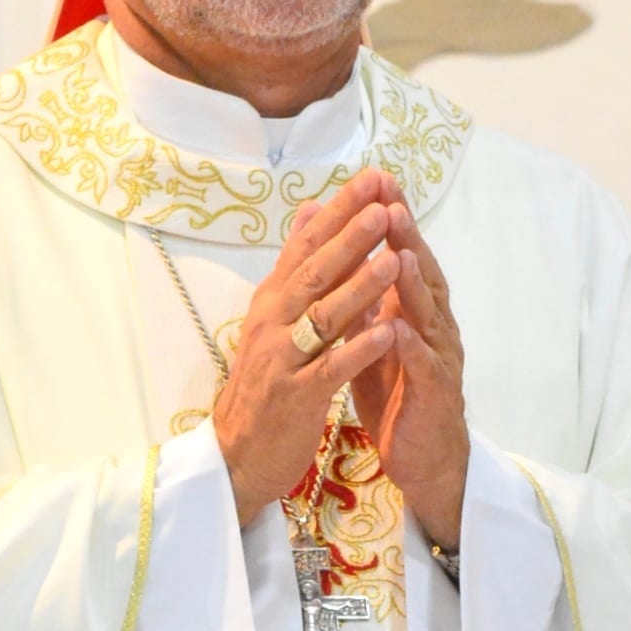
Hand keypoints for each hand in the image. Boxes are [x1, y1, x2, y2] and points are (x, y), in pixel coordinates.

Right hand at [213, 169, 400, 526]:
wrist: (238, 450)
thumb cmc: (265, 378)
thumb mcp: (274, 315)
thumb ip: (296, 264)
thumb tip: (312, 208)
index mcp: (272, 298)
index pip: (306, 244)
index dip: (338, 212)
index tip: (371, 180)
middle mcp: (274, 320)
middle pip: (314, 272)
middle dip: (350, 238)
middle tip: (382, 205)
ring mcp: (283, 358)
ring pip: (323, 316)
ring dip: (359, 287)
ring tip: (392, 259)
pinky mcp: (297, 396)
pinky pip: (331, 368)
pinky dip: (358, 348)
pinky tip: (386, 332)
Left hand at [349, 185, 469, 548]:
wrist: (423, 459)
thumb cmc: (397, 392)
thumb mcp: (374, 336)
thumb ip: (364, 295)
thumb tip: (345, 248)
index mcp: (415, 309)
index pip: (403, 255)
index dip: (392, 220)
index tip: (376, 182)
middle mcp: (433, 325)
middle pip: (420, 274)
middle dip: (406, 238)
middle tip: (391, 203)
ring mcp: (438, 359)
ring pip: (427, 315)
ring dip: (412, 284)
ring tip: (397, 254)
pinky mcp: (434, 395)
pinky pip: (423, 367)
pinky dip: (411, 346)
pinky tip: (398, 327)